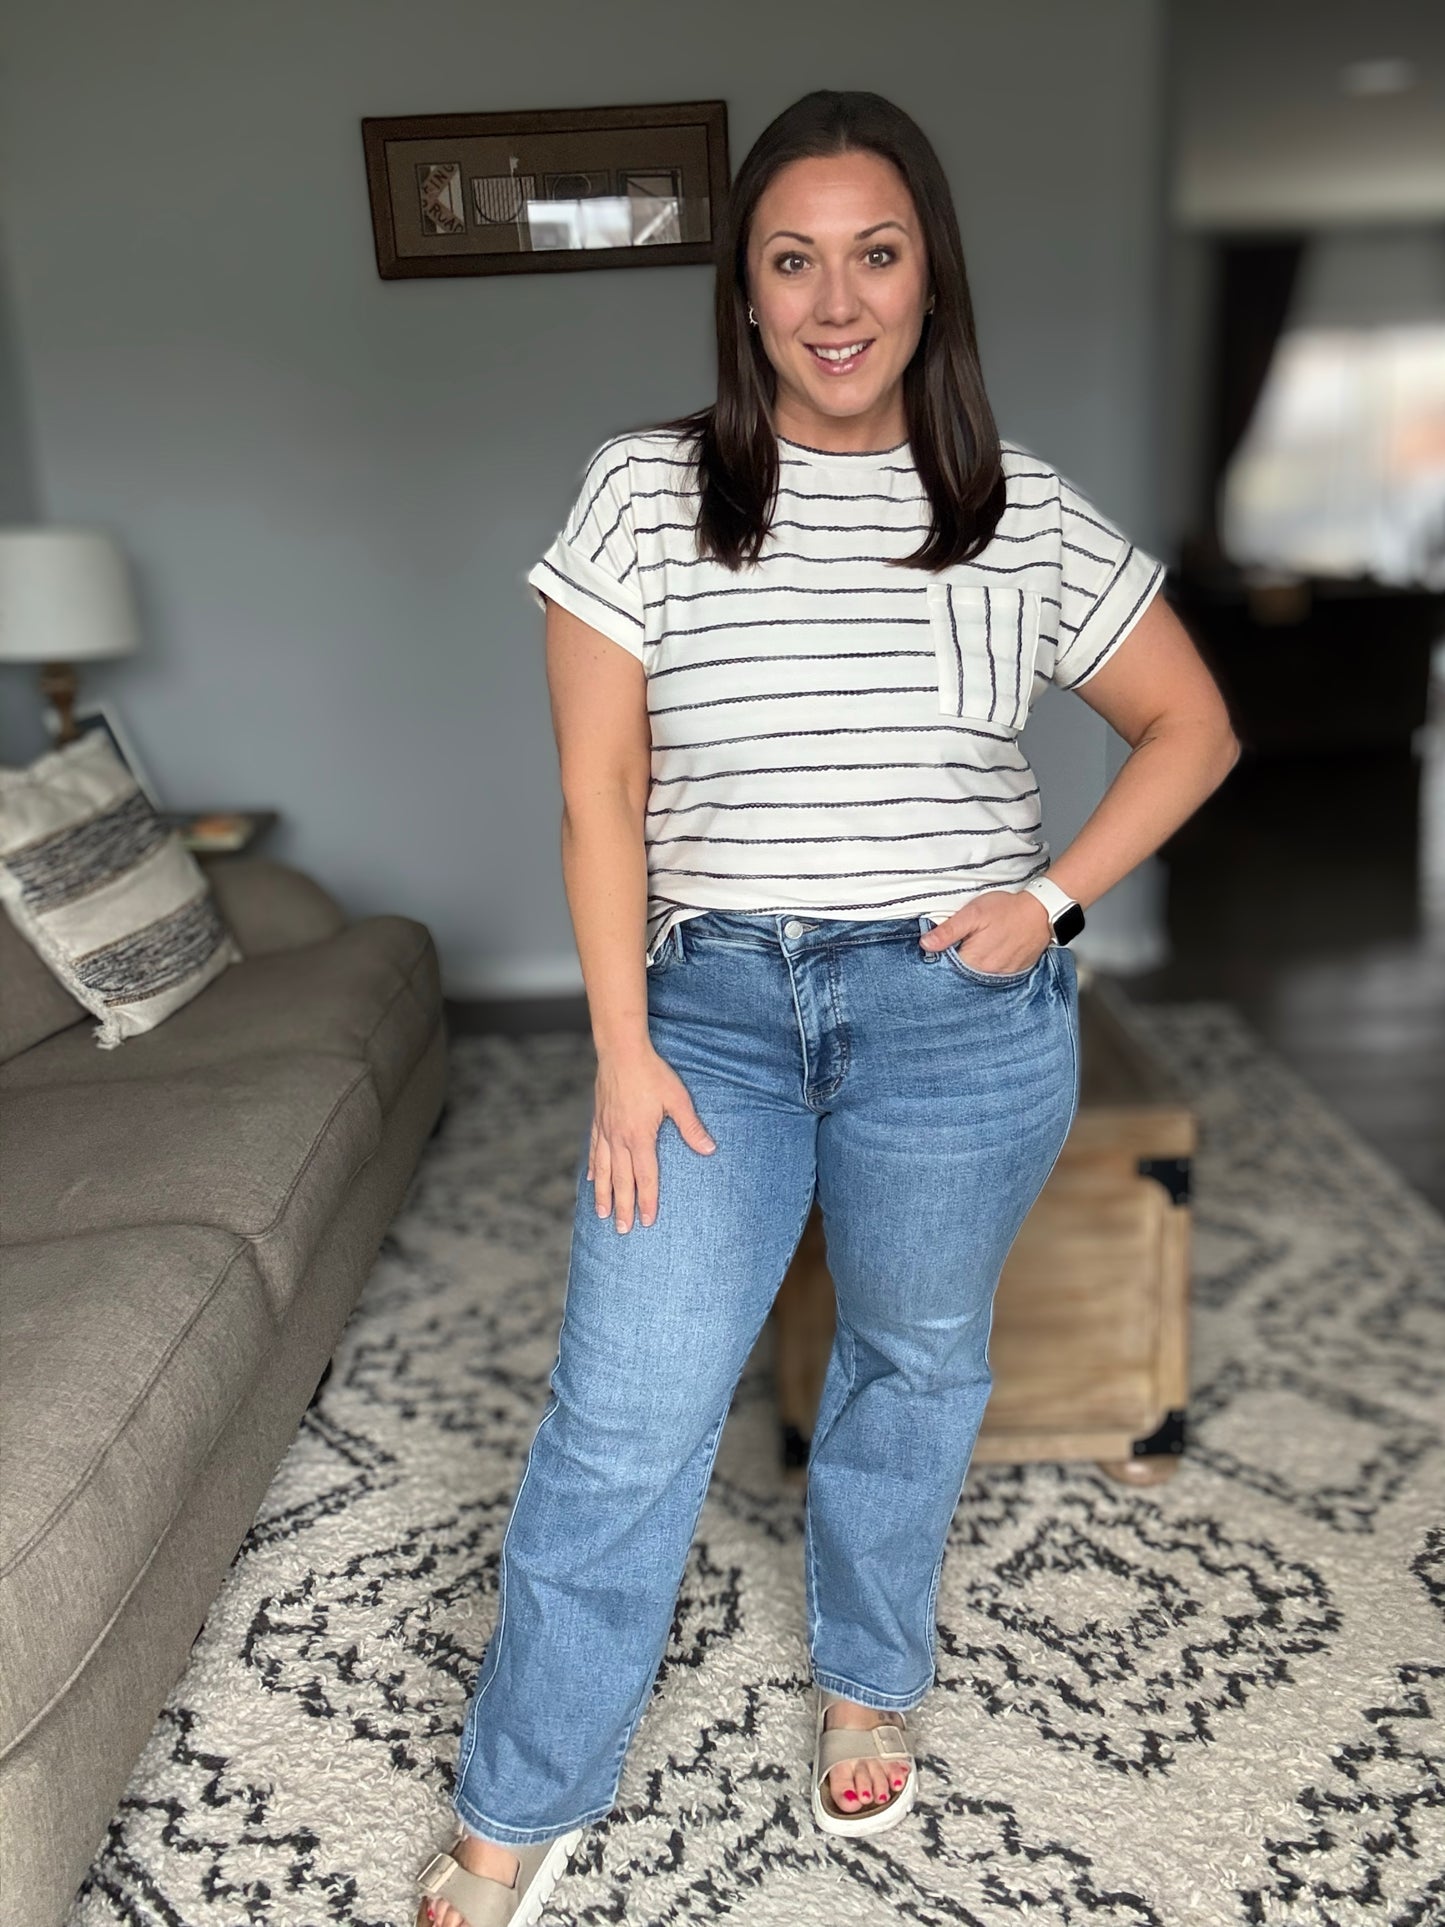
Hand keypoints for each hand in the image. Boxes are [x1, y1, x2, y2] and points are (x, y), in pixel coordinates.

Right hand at [588, 1042, 716, 1231]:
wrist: (621, 1051)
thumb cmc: (652, 1073)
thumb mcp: (678, 1099)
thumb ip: (692, 1127)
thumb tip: (710, 1149)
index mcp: (640, 1137)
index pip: (645, 1177)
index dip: (647, 1201)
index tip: (647, 1220)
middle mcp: (619, 1139)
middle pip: (621, 1180)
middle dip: (622, 1207)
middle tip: (622, 1230)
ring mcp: (606, 1130)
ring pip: (604, 1170)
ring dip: (603, 1194)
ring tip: (602, 1215)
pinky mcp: (598, 1120)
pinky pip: (595, 1150)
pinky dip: (594, 1167)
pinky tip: (592, 1179)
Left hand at [919, 887, 1052, 973]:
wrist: (1041, 911)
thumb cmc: (1007, 910)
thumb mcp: (973, 914)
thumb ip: (948, 931)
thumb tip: (926, 944)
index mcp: (974, 960)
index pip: (947, 966)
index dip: (943, 955)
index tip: (945, 944)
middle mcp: (987, 973)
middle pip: (962, 972)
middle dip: (959, 958)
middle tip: (965, 940)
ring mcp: (1002, 974)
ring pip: (978, 974)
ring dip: (975, 962)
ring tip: (980, 943)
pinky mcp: (1014, 972)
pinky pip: (995, 973)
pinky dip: (990, 964)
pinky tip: (992, 950)